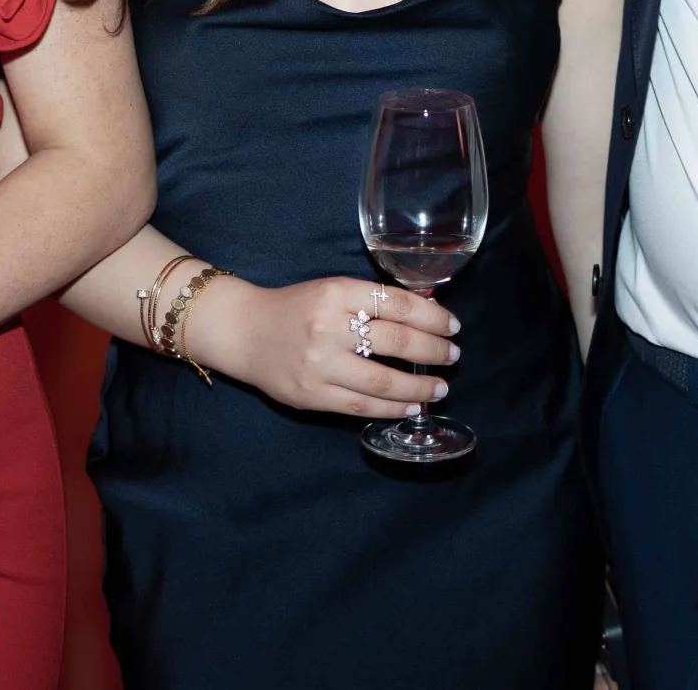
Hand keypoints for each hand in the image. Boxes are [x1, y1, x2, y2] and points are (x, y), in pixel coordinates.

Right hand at [202, 276, 459, 419]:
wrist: (244, 332)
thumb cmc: (296, 307)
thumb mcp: (332, 289)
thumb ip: (372, 300)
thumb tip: (426, 314)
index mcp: (336, 293)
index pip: (396, 303)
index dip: (432, 317)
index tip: (452, 326)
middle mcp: (329, 327)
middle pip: (396, 341)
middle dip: (433, 351)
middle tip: (453, 356)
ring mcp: (320, 365)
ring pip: (383, 380)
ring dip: (419, 386)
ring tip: (440, 387)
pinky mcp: (313, 396)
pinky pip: (362, 405)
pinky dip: (392, 408)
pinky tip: (412, 406)